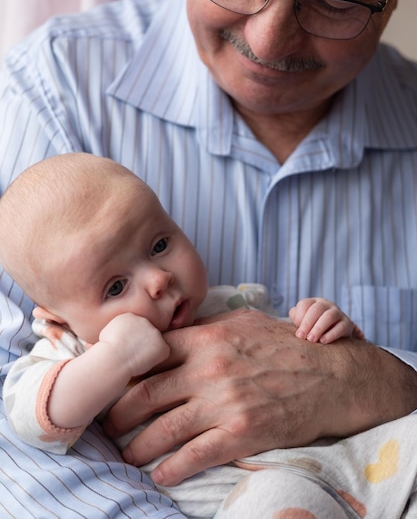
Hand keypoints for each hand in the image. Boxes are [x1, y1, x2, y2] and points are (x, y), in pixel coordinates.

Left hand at [103, 309, 416, 485]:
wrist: (331, 375)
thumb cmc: (285, 344)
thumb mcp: (242, 322)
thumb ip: (204, 328)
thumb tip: (173, 335)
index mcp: (206, 337)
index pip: (149, 355)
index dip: (126, 373)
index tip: (115, 386)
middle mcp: (208, 368)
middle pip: (145, 394)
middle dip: (119, 414)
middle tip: (109, 425)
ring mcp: (223, 402)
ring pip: (163, 429)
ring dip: (137, 447)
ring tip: (127, 454)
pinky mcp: (240, 432)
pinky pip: (194, 455)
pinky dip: (171, 468)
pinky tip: (160, 474)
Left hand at [289, 297, 355, 342]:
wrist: (335, 333)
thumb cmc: (313, 327)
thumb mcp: (303, 321)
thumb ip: (296, 317)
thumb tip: (295, 318)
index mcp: (314, 302)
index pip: (304, 304)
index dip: (299, 317)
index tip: (296, 332)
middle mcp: (326, 304)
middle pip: (316, 309)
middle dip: (307, 323)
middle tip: (301, 337)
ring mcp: (338, 313)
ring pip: (329, 316)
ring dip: (318, 328)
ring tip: (311, 339)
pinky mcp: (347, 324)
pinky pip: (341, 327)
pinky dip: (331, 334)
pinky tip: (323, 341)